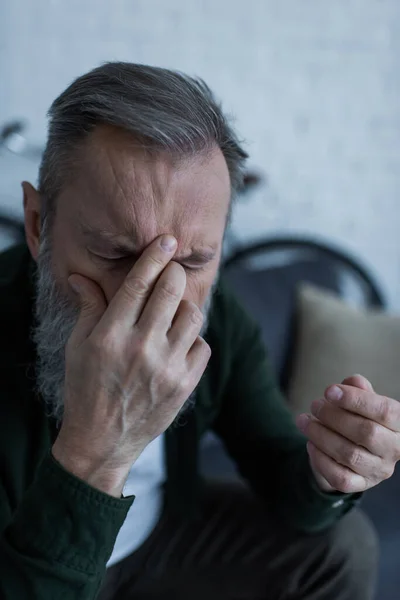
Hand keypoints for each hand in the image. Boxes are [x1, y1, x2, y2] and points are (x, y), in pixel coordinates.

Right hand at [52, 234, 210, 496]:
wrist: (101, 442)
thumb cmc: (85, 389)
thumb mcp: (79, 347)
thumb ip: (88, 308)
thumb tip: (81, 276)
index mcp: (111, 335)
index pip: (138, 285)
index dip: (154, 257)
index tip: (167, 240)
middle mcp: (142, 348)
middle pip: (172, 291)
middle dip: (174, 274)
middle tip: (170, 275)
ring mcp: (167, 368)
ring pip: (193, 315)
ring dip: (185, 307)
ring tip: (173, 314)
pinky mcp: (185, 384)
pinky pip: (202, 345)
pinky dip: (194, 339)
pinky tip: (178, 344)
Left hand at [296, 375, 399, 493]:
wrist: (353, 448)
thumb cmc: (358, 417)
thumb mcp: (360, 400)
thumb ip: (358, 389)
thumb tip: (353, 381)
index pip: (385, 411)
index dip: (355, 399)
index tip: (329, 391)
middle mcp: (394, 449)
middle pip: (366, 433)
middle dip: (334, 416)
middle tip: (314, 405)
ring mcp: (379, 470)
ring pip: (350, 455)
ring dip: (321, 435)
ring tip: (304, 421)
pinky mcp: (361, 484)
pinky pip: (340, 478)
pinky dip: (321, 459)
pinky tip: (310, 444)